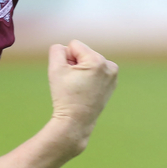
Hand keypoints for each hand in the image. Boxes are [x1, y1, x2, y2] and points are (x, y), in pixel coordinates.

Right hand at [47, 40, 117, 154]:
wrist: (76, 121)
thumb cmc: (65, 95)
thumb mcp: (55, 68)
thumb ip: (57, 50)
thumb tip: (66, 48)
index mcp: (98, 61)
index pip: (74, 45)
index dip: (66, 58)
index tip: (68, 76)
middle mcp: (110, 66)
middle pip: (83, 53)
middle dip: (75, 64)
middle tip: (73, 83)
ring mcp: (113, 75)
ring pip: (89, 61)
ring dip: (81, 70)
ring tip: (79, 87)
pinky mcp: (112, 83)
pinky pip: (95, 71)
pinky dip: (88, 77)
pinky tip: (86, 90)